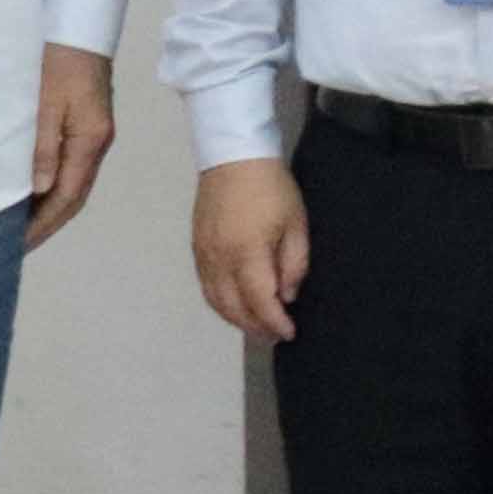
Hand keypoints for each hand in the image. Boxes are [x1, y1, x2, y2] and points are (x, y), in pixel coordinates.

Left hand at [25, 50, 116, 248]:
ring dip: (50, 209)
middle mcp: (97, 143)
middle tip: (16, 247)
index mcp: (89, 140)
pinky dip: (54, 189)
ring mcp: (94, 137)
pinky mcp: (87, 129)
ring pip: (75, 186)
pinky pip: (72, 170)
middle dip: (47, 224)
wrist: (79, 30)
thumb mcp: (45, 103)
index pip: (67, 195)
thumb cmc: (58, 62)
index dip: (43, 223)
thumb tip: (40, 190)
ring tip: (21, 228)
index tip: (17, 245)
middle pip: (75, 197)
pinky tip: (34, 195)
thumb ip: (43, 147)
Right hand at [190, 158, 309, 341]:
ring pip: (215, 301)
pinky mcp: (196, 248)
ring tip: (256, 327)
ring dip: (235, 320)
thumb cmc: (272, 187)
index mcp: (246, 253)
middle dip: (254, 327)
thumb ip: (294, 263)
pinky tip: (235, 306)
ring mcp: (203, 255)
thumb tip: (288, 295)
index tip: (288, 333)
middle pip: (233, 308)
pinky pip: (206, 287)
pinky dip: (220, 304)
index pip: (259, 300)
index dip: (274, 321)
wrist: (233, 157)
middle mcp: (219, 260)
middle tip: (274, 336)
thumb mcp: (296, 223)